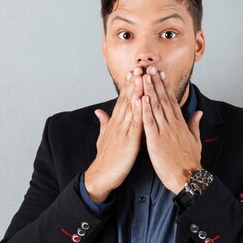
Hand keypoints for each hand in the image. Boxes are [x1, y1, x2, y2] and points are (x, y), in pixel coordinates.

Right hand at [85, 68, 143, 201]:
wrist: (101, 176)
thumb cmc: (106, 158)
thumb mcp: (104, 138)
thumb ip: (104, 123)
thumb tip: (99, 112)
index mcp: (115, 123)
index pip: (123, 100)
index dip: (128, 86)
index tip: (134, 72)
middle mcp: (118, 124)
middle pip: (127, 99)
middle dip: (133, 83)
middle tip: (139, 67)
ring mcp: (123, 131)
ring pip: (131, 108)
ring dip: (136, 91)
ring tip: (141, 77)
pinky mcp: (128, 142)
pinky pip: (135, 124)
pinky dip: (139, 111)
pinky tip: (142, 100)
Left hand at [141, 66, 202, 193]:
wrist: (188, 178)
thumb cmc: (190, 162)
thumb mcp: (196, 141)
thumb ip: (194, 125)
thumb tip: (198, 113)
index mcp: (180, 124)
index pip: (171, 101)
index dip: (165, 86)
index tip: (160, 74)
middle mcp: (173, 125)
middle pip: (163, 100)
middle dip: (156, 83)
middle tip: (150, 68)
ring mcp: (165, 132)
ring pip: (156, 107)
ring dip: (149, 90)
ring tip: (144, 76)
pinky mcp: (156, 141)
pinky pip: (150, 123)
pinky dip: (145, 110)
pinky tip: (141, 98)